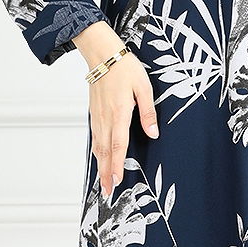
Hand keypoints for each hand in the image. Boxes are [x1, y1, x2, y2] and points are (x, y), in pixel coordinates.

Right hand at [89, 52, 158, 198]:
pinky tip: (98, 158)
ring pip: (98, 146)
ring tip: (102, 182)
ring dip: (100, 166)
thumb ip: (148, 112)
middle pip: (105, 152)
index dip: (117, 165)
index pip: (119, 145)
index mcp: (119, 113)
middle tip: (107, 192)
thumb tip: (153, 134)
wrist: (102, 53)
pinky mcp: (94, 112)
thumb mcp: (144, 87)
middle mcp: (106, 118)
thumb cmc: (125, 67)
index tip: (116, 181)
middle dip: (106, 173)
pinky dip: (96, 152)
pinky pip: (94, 137)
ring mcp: (97, 116)